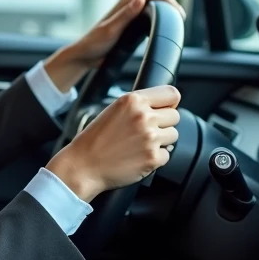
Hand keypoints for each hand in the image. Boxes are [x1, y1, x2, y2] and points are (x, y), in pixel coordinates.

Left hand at [43, 0, 186, 92]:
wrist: (86, 54)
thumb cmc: (95, 42)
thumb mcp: (111, 30)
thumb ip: (126, 14)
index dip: (172, 3)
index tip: (179, 18)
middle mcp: (132, 1)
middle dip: (173, 7)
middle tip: (180, 24)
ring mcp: (133, 10)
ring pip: (159, 5)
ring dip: (169, 13)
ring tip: (176, 26)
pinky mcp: (134, 19)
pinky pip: (153, 14)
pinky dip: (162, 19)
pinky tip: (165, 29)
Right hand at [45, 85, 181, 202]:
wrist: (84, 165)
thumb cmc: (95, 140)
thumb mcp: (114, 110)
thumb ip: (138, 105)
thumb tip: (163, 107)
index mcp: (133, 100)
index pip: (171, 93)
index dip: (170, 103)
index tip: (166, 109)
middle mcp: (143, 116)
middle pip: (175, 116)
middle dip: (164, 124)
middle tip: (146, 132)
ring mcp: (150, 138)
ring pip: (173, 135)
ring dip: (162, 141)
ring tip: (140, 144)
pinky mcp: (153, 157)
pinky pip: (167, 155)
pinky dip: (156, 158)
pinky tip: (139, 156)